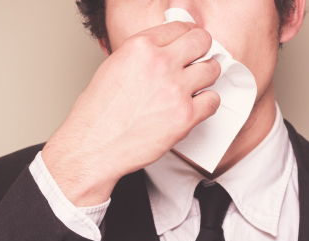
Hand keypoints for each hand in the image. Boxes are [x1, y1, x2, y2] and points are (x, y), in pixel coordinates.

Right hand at [41, 20, 221, 205]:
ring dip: (206, 77)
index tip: (190, 44)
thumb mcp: (115, 66)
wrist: (95, 145)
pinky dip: (207, 104)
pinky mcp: (185, 116)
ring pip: (212, 70)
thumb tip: (164, 53)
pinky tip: (195, 107)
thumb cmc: (99, 113)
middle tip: (198, 61)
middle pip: (201, 42)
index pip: (179, 28)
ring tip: (196, 86)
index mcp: (140, 47)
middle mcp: (160, 63)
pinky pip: (213, 101)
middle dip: (201, 51)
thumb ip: (143, 56)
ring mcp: (175, 89)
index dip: (188, 36)